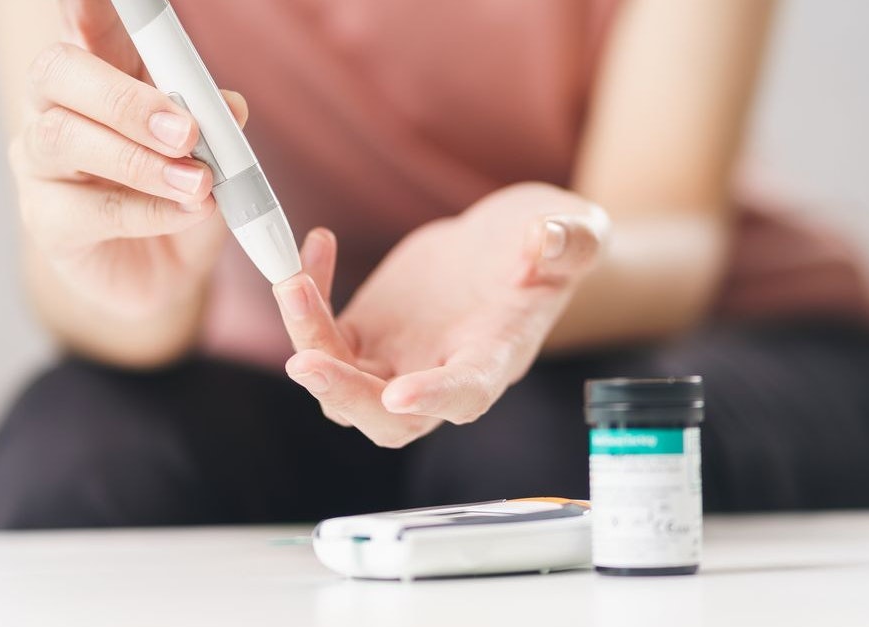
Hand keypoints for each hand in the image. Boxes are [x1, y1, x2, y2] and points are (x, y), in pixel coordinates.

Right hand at [10, 0, 247, 317]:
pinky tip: (187, 214)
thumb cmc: (182, 193)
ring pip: (64, 139)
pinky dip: (148, 211)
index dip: (87, 2)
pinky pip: (90, 209)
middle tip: (187, 133)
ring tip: (198, 183)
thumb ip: (215, 123)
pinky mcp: (46, 219)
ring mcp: (42, 163)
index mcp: (100, 71)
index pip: (86, 22)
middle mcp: (57, 106)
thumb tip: (229, 107)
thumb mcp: (213, 152)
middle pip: (59, 72)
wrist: (167, 273)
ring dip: (140, 161)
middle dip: (126, 99)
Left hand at [273, 183, 609, 447]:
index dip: (435, 398)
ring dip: (309, 342)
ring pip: (341, 385)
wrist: (514, 245)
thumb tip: (544, 238)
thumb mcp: (575, 235)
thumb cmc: (550, 248)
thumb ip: (569, 241)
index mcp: (495, 358)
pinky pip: (323, 337)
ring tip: (293, 282)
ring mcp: (397, 360)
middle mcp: (440, 373)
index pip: (466, 395)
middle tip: (306, 361)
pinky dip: (308, 302)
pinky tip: (318, 244)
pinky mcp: (367, 334)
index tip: (401, 395)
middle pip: (386, 419)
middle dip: (344, 396)